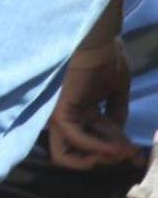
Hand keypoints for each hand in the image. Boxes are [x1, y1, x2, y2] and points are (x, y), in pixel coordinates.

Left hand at [48, 40, 139, 169]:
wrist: (99, 38)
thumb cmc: (107, 57)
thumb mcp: (116, 90)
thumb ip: (116, 113)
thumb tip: (119, 138)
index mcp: (80, 111)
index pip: (90, 143)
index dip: (115, 154)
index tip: (136, 156)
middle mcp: (68, 115)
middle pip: (73, 153)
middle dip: (103, 159)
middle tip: (127, 153)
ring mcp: (61, 113)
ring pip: (65, 154)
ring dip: (100, 157)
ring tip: (123, 150)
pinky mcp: (60, 109)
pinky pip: (74, 138)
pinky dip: (97, 147)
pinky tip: (118, 146)